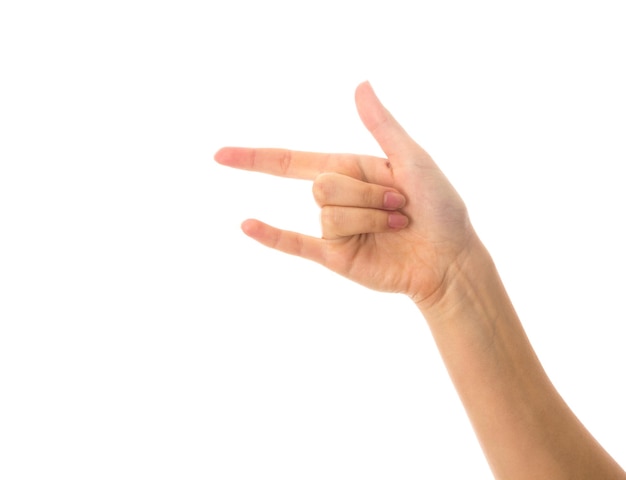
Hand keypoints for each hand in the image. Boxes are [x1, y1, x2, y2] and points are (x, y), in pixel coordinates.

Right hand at [215, 82, 476, 305]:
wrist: (452, 257)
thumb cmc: (440, 206)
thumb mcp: (413, 158)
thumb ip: (381, 126)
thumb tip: (359, 85)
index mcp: (350, 169)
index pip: (292, 161)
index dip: (256, 158)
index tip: (220, 155)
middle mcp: (338, 198)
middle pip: (322, 186)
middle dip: (367, 194)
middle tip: (400, 204)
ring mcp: (335, 230)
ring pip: (328, 215)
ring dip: (370, 218)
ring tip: (397, 224)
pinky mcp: (337, 257)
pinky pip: (298, 244)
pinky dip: (272, 236)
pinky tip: (247, 225)